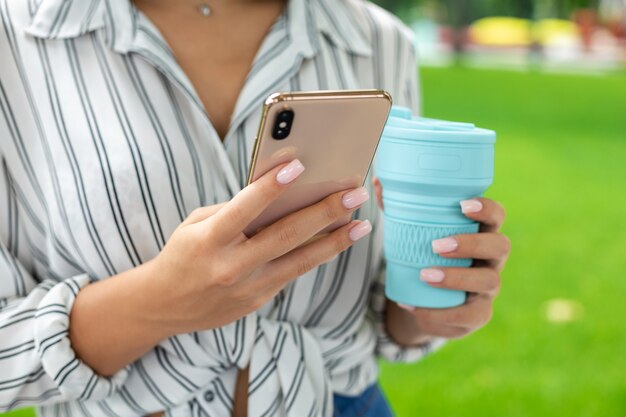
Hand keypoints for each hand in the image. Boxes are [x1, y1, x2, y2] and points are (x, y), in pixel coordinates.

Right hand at [148, 160, 372, 336]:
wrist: (164, 306)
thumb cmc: (184, 253)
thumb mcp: (196, 225)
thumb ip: (235, 211)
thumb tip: (281, 195)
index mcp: (208, 240)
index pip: (244, 209)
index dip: (271, 187)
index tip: (299, 165)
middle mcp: (230, 266)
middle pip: (285, 236)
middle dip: (323, 212)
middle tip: (354, 193)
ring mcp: (247, 288)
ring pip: (300, 261)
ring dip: (335, 241)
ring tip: (362, 224)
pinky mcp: (258, 301)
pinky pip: (293, 272)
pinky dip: (317, 254)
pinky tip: (338, 239)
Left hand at [373, 176, 509, 342]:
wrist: (423, 300)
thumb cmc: (421, 254)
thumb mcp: (409, 232)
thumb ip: (397, 207)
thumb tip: (378, 182)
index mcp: (480, 231)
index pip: (496, 215)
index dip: (486, 209)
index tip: (462, 206)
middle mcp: (491, 258)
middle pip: (499, 246)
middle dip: (471, 244)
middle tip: (436, 245)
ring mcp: (488, 286)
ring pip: (488, 280)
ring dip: (457, 277)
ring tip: (424, 275)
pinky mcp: (478, 313)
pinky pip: (470, 316)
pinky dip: (442, 313)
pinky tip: (418, 308)